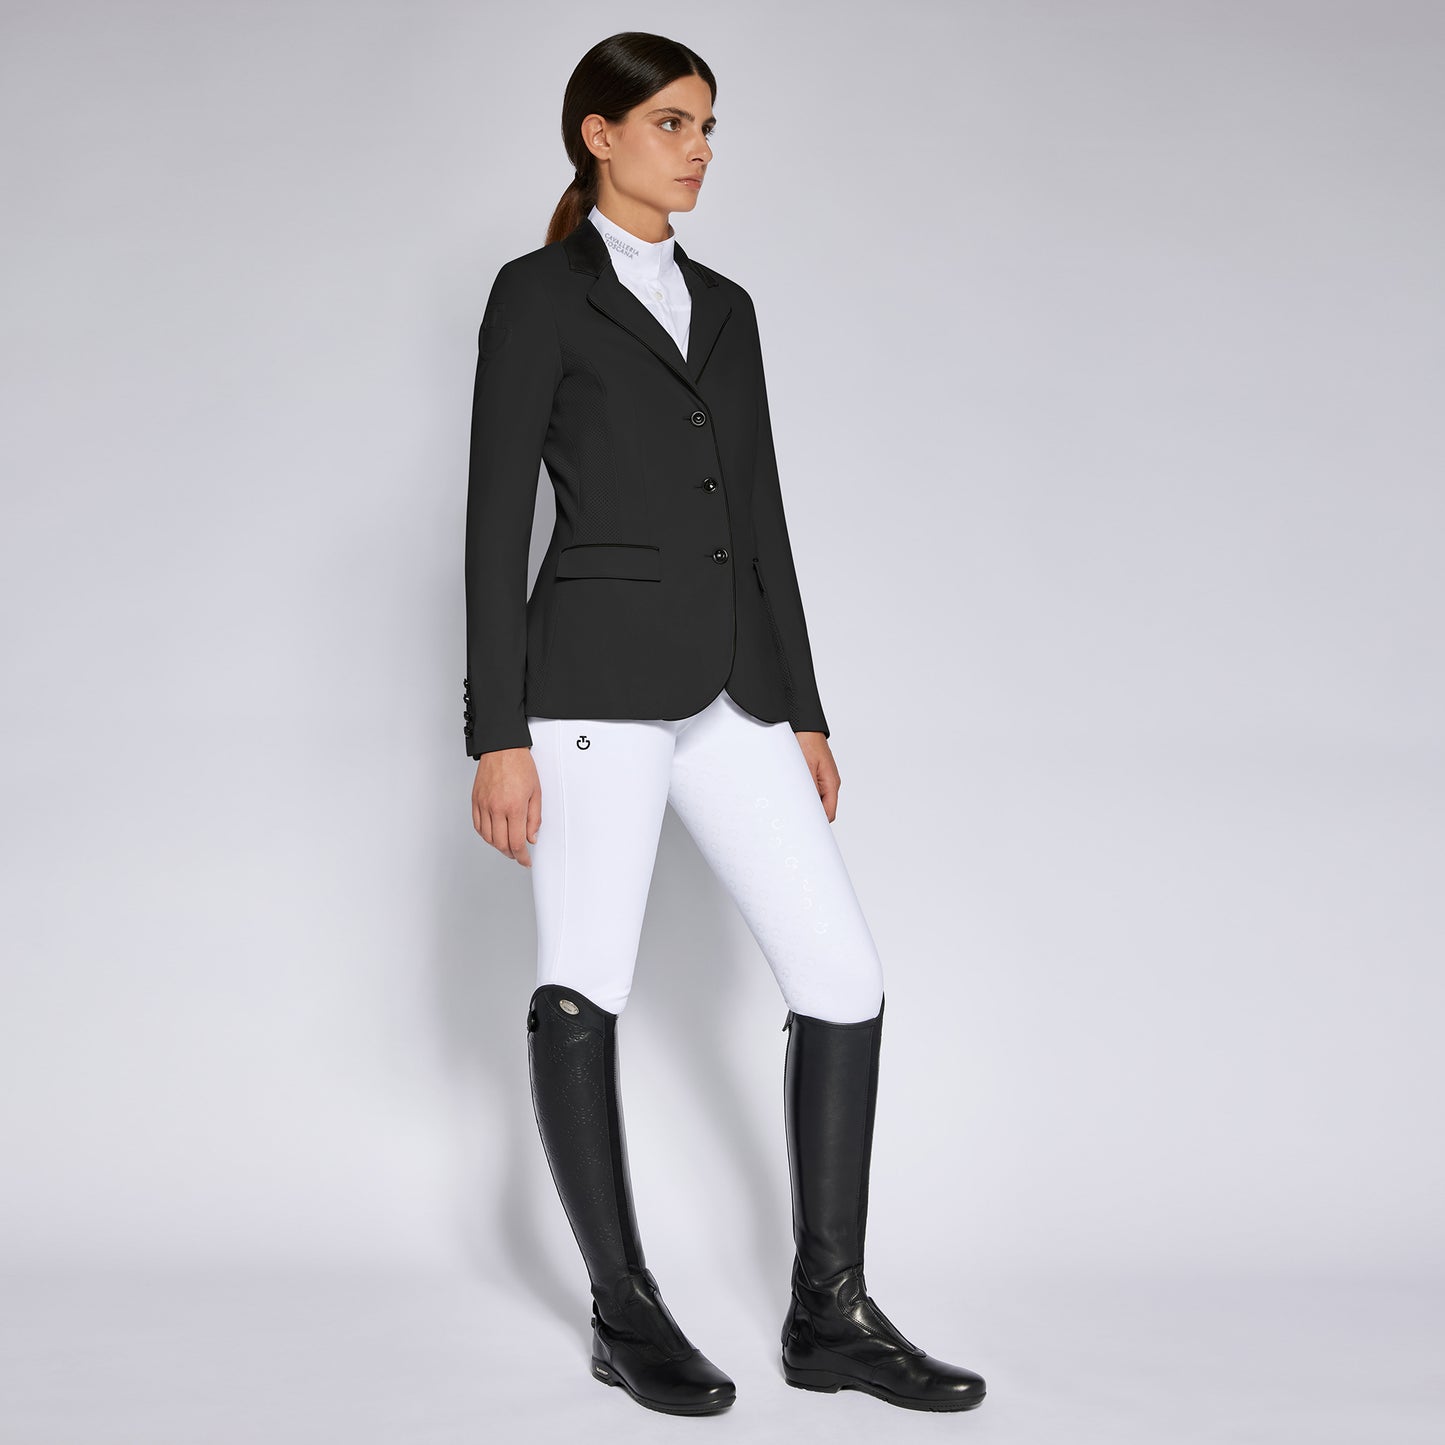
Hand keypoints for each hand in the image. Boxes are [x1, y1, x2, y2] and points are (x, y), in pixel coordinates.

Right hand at [472, 747, 541, 865]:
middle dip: (511, 853)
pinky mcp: (475, 801)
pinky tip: (494, 834)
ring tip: (507, 845)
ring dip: (498, 846)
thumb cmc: (520, 765)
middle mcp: (496, 808)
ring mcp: (484, 805)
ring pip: (488, 837)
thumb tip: (532, 837)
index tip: (525, 860)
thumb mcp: (536, 792)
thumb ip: (534, 818)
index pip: (517, 842)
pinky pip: (478, 826)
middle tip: (518, 854)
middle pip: (501, 844)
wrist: (502, 748)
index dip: (522, 856)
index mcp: (514, 806)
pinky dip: (486, 835)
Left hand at [795, 731, 838, 821]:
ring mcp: (823, 777)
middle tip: (794, 819)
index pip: (829, 813)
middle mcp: (830, 782)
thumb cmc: (806, 740)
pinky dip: (803, 793)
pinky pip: (811, 789)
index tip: (806, 829)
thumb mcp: (805, 767)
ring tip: (791, 804)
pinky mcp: (816, 773)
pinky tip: (792, 792)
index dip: (818, 823)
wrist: (803, 724)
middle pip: (823, 808)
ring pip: (816, 799)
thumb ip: (808, 789)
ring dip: (805, 802)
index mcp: (831, 783)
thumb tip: (807, 808)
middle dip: (810, 814)